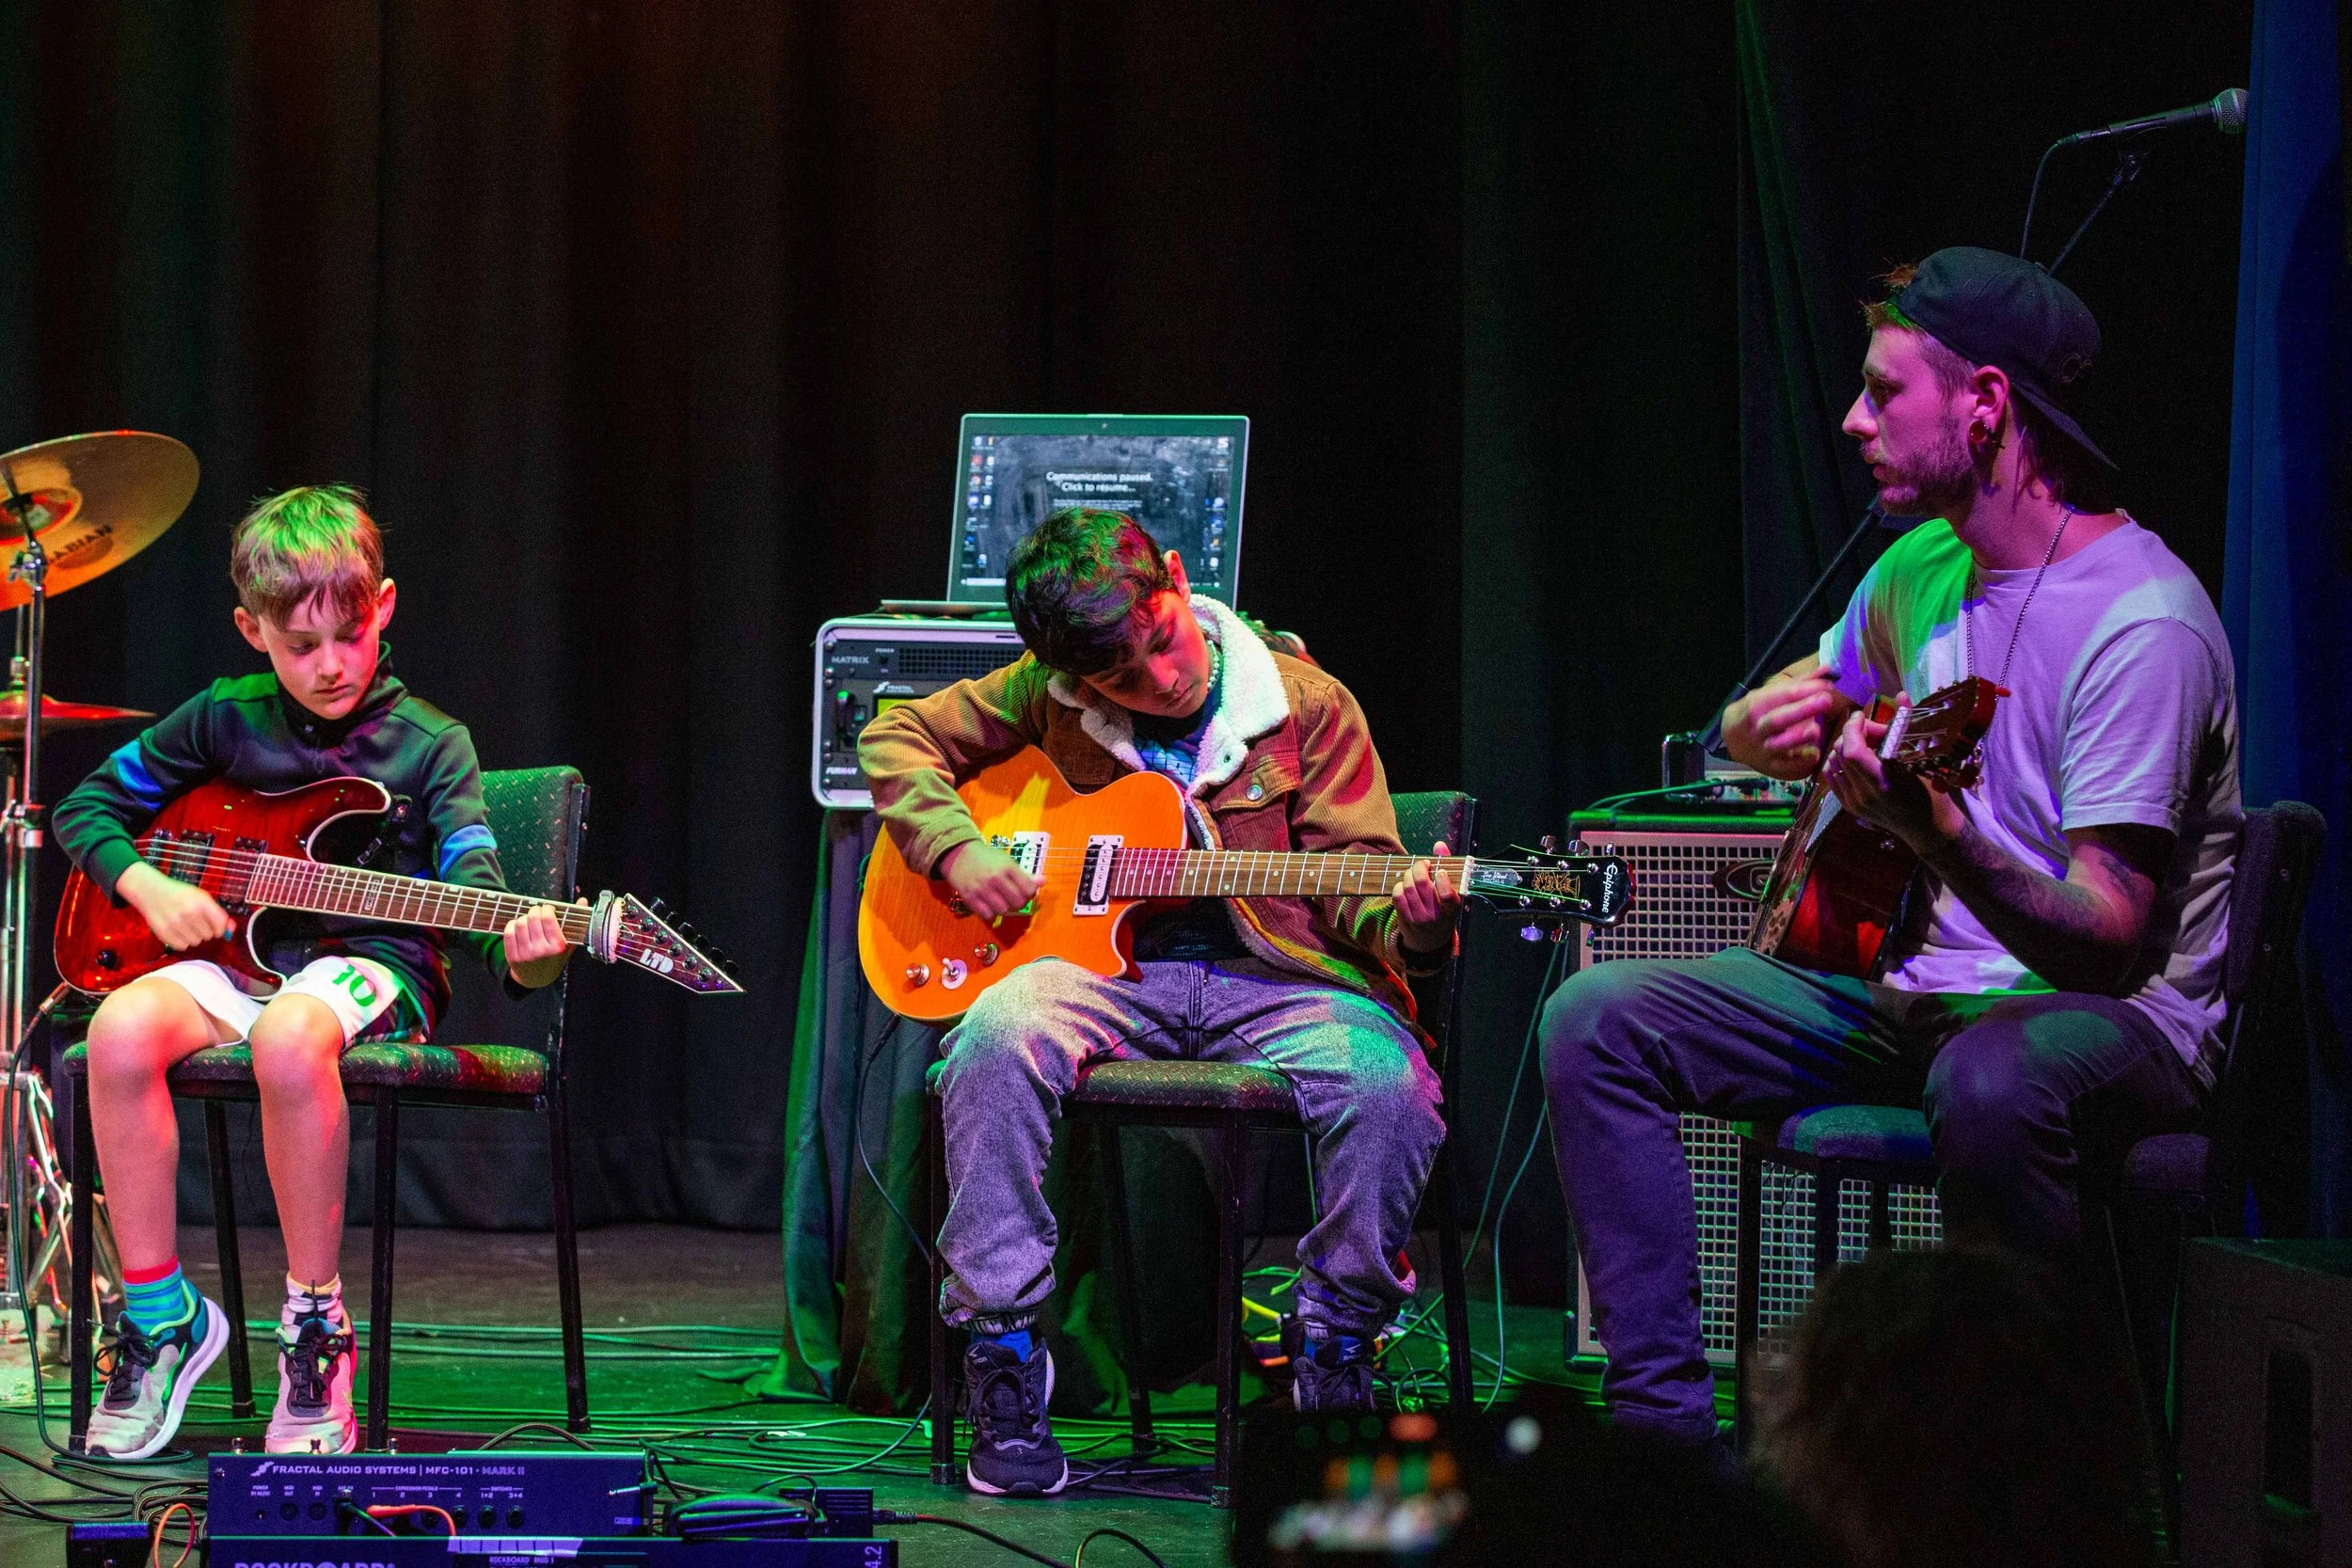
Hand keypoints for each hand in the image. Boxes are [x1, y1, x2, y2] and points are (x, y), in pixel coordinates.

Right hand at [118, 861, 234, 951]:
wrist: (150, 891)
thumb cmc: (180, 894)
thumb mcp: (201, 897)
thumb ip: (218, 913)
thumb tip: (232, 929)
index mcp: (201, 901)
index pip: (220, 924)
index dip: (220, 928)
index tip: (215, 927)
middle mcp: (189, 912)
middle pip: (208, 935)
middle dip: (205, 931)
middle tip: (195, 922)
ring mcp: (175, 922)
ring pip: (196, 942)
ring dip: (193, 936)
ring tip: (185, 925)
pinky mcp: (163, 932)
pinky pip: (182, 946)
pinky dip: (181, 941)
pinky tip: (177, 931)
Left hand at [504, 899, 583, 988]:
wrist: (538, 979)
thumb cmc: (555, 958)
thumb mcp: (569, 943)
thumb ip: (577, 921)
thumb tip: (583, 900)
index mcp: (558, 946)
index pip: (548, 918)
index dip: (547, 908)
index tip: (548, 909)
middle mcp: (542, 951)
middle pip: (533, 918)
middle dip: (535, 910)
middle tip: (537, 912)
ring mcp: (526, 954)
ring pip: (520, 923)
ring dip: (523, 917)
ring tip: (528, 920)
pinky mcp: (513, 957)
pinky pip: (508, 932)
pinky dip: (512, 925)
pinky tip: (517, 926)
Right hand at [939, 840, 1040, 920]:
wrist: (958, 854)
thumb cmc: (986, 857)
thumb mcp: (1007, 861)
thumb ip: (1024, 874)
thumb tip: (1043, 881)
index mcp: (1007, 867)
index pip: (1029, 890)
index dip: (1030, 893)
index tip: (1024, 891)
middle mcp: (995, 878)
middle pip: (1018, 903)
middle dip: (1018, 903)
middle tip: (1013, 898)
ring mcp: (981, 889)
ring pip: (1003, 911)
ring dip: (1004, 908)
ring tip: (1000, 900)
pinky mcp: (969, 898)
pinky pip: (987, 915)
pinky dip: (990, 912)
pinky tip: (988, 904)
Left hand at [1394, 840, 1463, 955]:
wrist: (1430, 941)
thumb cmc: (1443, 909)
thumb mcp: (1452, 892)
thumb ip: (1447, 865)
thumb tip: (1439, 844)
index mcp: (1452, 908)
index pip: (1447, 894)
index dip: (1442, 878)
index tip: (1440, 871)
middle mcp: (1436, 915)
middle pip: (1422, 884)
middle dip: (1419, 867)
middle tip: (1422, 864)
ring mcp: (1419, 918)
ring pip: (1408, 887)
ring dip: (1409, 874)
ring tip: (1414, 873)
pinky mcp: (1405, 919)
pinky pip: (1397, 895)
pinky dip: (1399, 886)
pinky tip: (1405, 885)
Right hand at [1724, 669, 1848, 779]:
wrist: (1731, 740)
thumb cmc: (1757, 712)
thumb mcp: (1771, 694)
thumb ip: (1800, 683)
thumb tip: (1827, 669)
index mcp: (1756, 705)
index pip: (1782, 695)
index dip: (1805, 689)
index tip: (1826, 685)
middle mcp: (1757, 728)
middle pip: (1778, 719)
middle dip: (1802, 709)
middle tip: (1826, 700)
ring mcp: (1762, 749)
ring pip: (1778, 745)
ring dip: (1797, 738)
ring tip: (1816, 730)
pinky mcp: (1769, 767)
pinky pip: (1784, 768)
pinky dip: (1798, 764)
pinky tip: (1814, 756)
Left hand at [1824, 693, 1965, 853]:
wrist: (1928, 826)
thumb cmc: (1930, 790)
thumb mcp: (1921, 758)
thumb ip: (1906, 725)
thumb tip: (1901, 695)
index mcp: (1883, 782)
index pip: (1852, 750)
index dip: (1853, 728)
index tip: (1863, 716)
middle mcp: (1864, 794)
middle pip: (1841, 752)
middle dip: (1854, 734)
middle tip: (1872, 730)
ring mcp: (1853, 802)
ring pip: (1833, 761)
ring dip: (1845, 747)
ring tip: (1866, 744)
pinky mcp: (1848, 806)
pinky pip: (1832, 775)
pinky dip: (1839, 761)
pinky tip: (1856, 758)